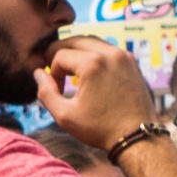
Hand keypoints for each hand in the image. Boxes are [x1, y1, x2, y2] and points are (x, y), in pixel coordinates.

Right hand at [48, 34, 165, 153]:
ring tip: (71, 71)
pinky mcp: (132, 61)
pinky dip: (94, 55)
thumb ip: (46, 92)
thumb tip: (39, 73)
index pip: (60, 55)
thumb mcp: (65, 116)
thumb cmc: (101, 129)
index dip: (52, 72)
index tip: (56, 89)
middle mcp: (109, 53)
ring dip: (78, 52)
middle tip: (55, 70)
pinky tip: (90, 72)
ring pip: (92, 42)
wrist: (137, 136)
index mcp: (92, 64)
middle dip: (61, 53)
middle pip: (75, 40)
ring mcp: (124, 56)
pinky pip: (107, 49)